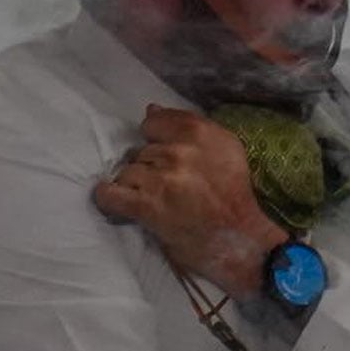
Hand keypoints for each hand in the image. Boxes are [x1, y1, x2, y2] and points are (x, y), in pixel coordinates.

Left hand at [95, 104, 288, 297]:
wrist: (241, 241)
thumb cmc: (234, 197)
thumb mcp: (226, 151)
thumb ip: (189, 127)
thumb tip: (151, 110)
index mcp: (202, 133)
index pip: (156, 121)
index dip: (156, 140)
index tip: (165, 158)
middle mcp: (182, 151)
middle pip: (141, 150)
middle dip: (149, 168)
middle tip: (167, 188)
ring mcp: (163, 178)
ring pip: (127, 172)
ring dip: (136, 187)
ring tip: (155, 202)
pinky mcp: (148, 205)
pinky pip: (110, 195)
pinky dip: (108, 200)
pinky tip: (117, 203)